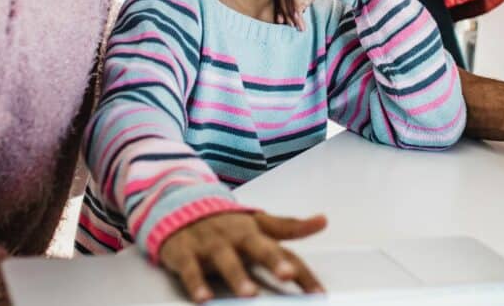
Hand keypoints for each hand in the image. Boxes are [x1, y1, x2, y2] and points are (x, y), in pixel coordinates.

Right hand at [157, 211, 326, 302]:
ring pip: (226, 260)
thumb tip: (323, 220)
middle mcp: (236, 236)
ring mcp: (211, 243)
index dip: (302, 273)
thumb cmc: (227, 223)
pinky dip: (196, 283)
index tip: (319, 294)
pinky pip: (190, 269)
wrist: (180, 207)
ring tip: (250, 295)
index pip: (284, 252)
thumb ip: (289, 226)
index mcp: (256, 232)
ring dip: (238, 277)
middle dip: (273, 260)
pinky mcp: (185, 252)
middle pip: (257, 247)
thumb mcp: (258, 223)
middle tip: (286, 275)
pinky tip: (204, 299)